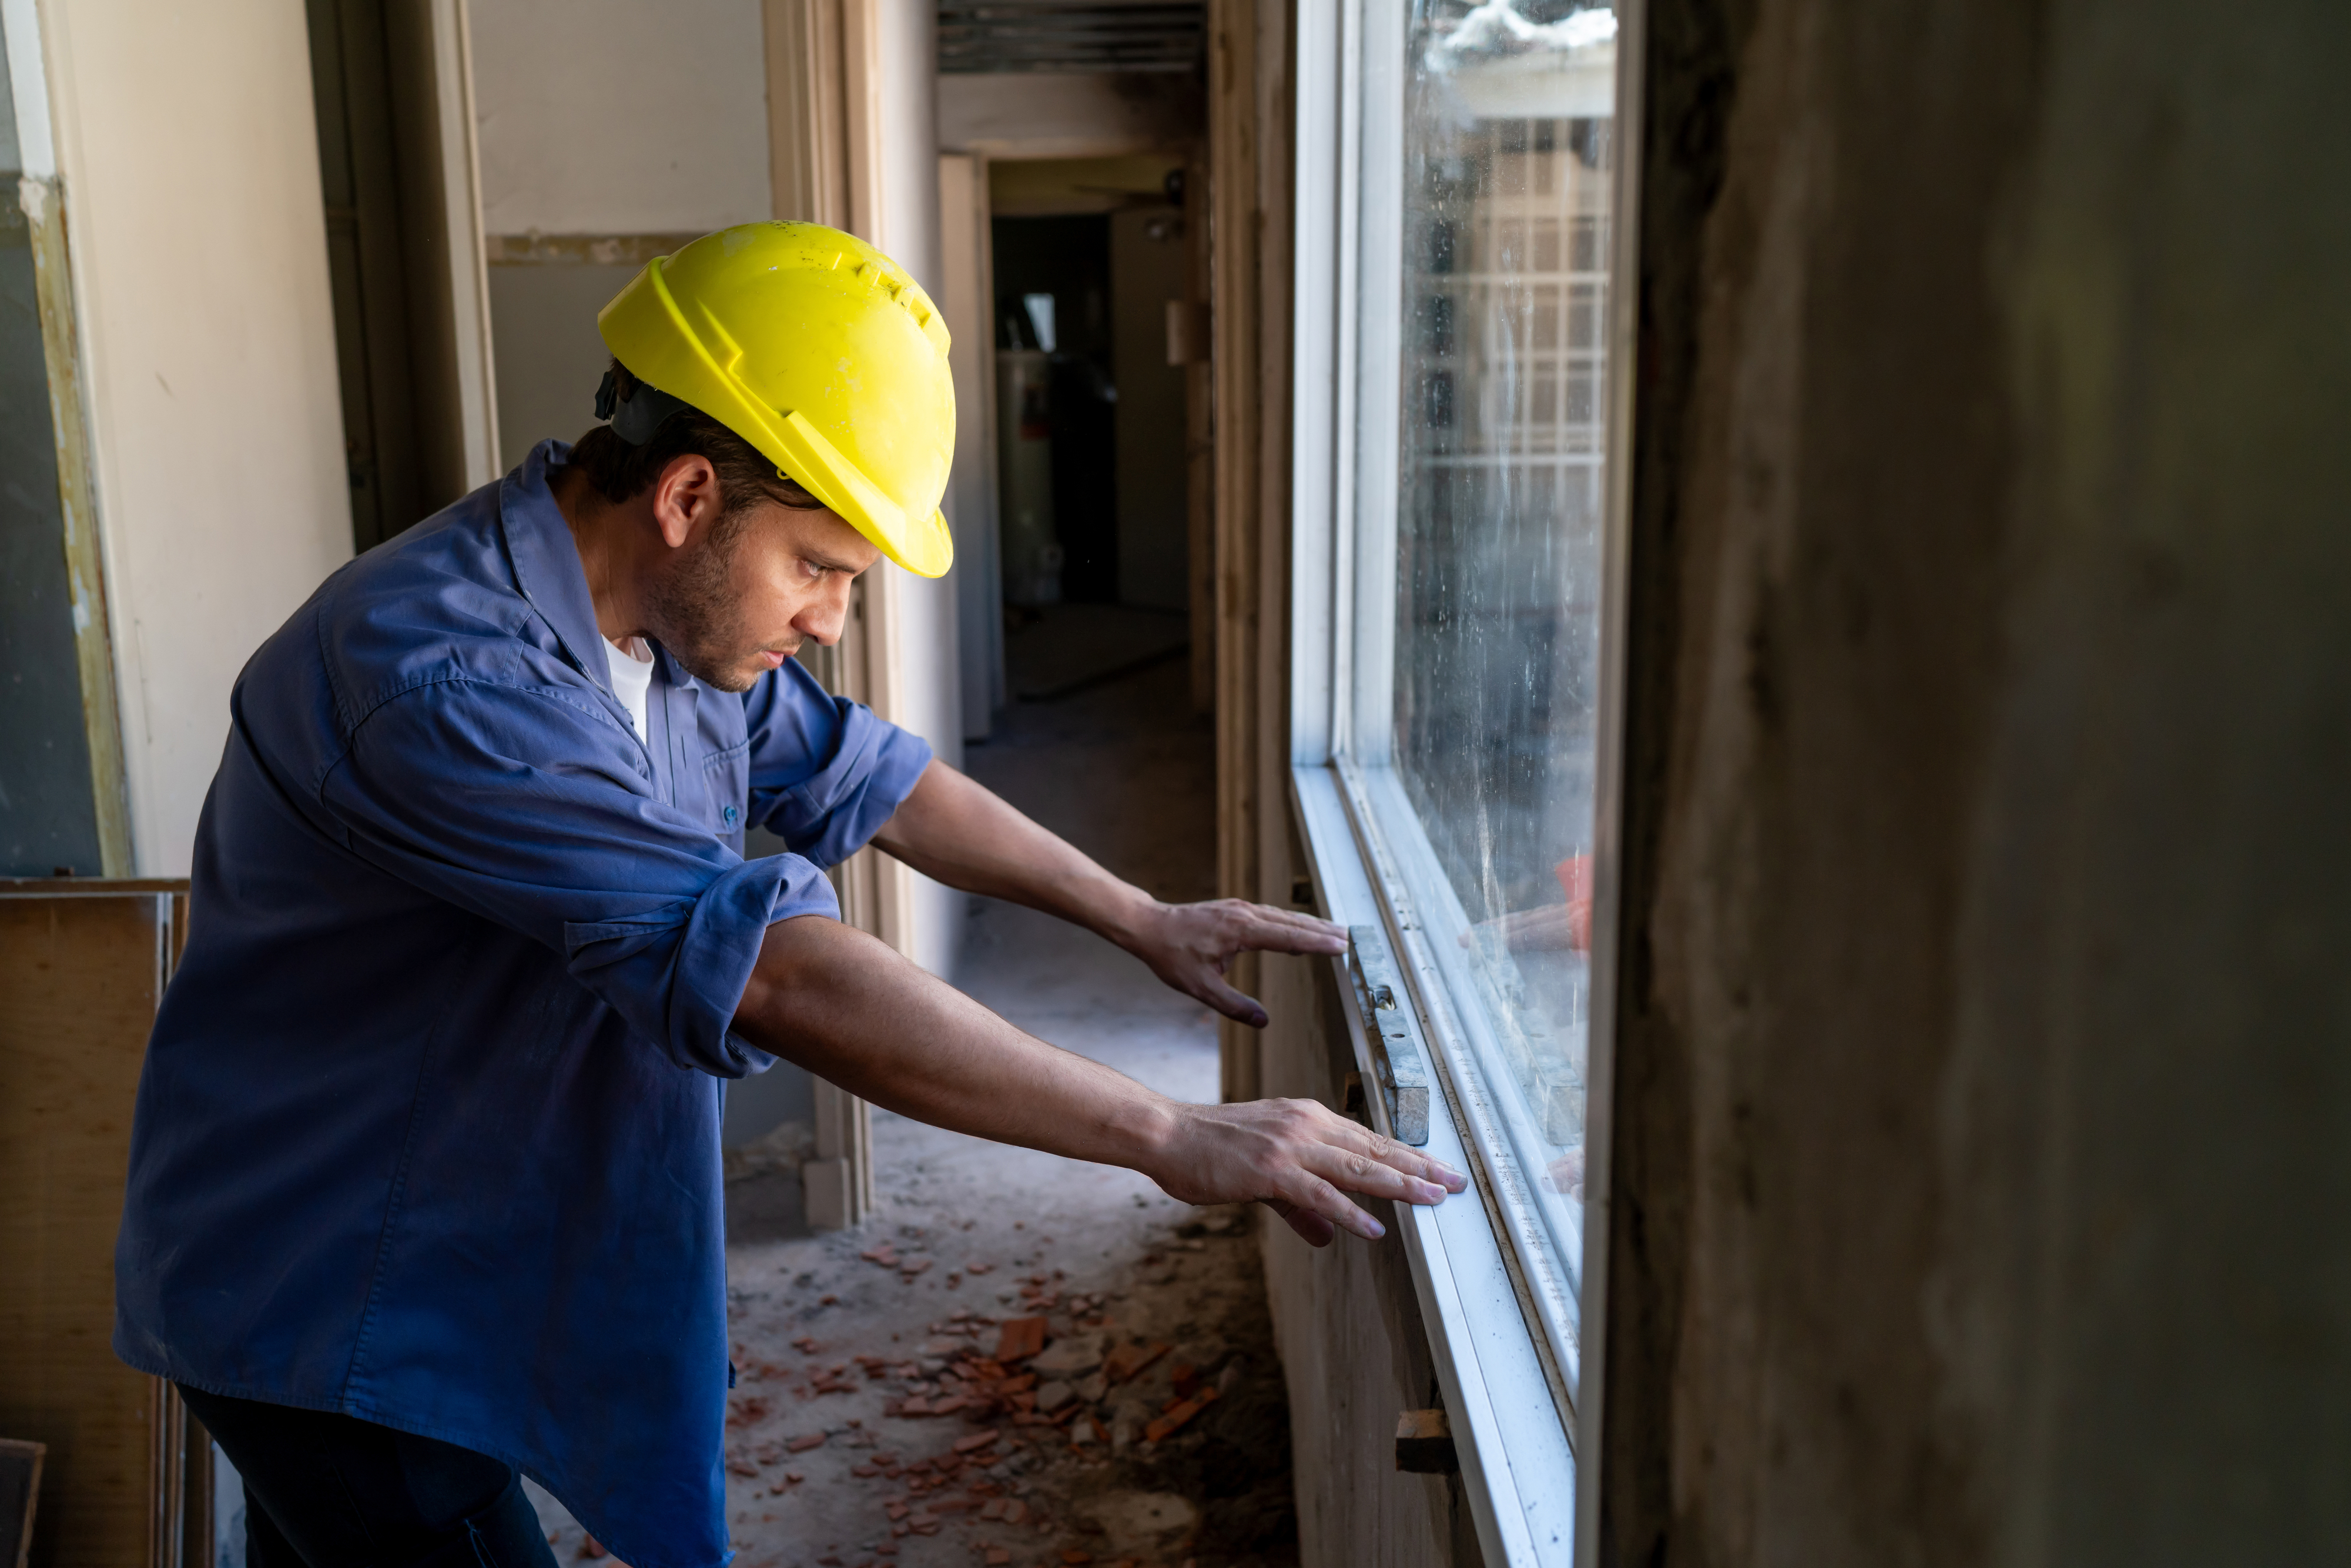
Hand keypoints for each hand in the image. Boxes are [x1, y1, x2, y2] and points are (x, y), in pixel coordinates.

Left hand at [1113, 897, 1348, 1026]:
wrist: (1149, 926)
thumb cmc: (1172, 956)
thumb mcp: (1201, 988)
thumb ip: (1234, 1006)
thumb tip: (1263, 1022)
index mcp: (1241, 931)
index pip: (1288, 938)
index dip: (1317, 943)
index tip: (1341, 946)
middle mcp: (1245, 914)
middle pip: (1293, 922)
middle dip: (1322, 930)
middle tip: (1350, 940)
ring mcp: (1241, 908)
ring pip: (1284, 916)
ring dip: (1310, 924)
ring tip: (1334, 933)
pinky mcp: (1235, 909)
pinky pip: (1271, 915)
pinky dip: (1291, 923)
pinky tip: (1299, 931)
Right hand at [1144, 1096, 1467, 1245]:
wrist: (1168, 1135)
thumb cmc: (1211, 1149)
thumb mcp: (1264, 1178)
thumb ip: (1301, 1206)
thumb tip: (1329, 1234)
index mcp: (1307, 1119)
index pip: (1368, 1139)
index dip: (1406, 1157)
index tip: (1438, 1170)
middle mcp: (1306, 1125)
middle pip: (1374, 1149)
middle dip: (1419, 1168)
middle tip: (1457, 1182)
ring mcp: (1290, 1146)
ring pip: (1357, 1166)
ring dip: (1399, 1185)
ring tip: (1433, 1200)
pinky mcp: (1271, 1170)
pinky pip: (1319, 1193)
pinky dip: (1350, 1211)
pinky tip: (1375, 1226)